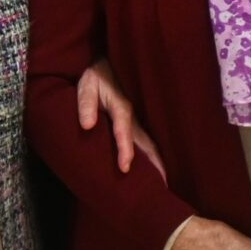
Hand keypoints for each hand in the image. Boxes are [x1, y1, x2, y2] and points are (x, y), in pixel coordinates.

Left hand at [77, 59, 160, 174]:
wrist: (109, 63)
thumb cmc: (96, 77)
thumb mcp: (86, 86)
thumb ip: (86, 105)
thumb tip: (87, 126)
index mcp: (121, 107)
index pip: (124, 132)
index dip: (125, 150)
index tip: (125, 169)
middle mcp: (134, 115)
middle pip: (146, 142)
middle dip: (155, 164)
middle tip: (162, 186)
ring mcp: (140, 118)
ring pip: (150, 143)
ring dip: (158, 161)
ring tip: (164, 182)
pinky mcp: (139, 120)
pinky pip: (147, 139)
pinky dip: (154, 154)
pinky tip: (157, 166)